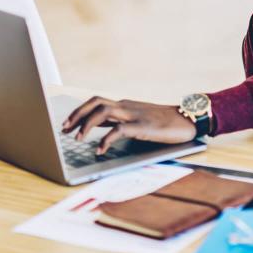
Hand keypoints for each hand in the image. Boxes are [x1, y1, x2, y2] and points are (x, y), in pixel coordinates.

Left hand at [61, 97, 196, 154]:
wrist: (187, 119)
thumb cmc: (164, 123)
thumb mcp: (138, 119)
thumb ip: (121, 120)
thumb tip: (101, 126)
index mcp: (124, 105)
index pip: (96, 102)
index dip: (78, 111)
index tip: (66, 124)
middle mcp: (126, 106)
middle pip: (95, 102)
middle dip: (77, 114)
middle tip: (65, 129)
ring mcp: (134, 114)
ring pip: (103, 111)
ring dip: (87, 124)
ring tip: (78, 139)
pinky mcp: (142, 126)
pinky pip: (119, 130)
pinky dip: (106, 139)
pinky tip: (99, 150)